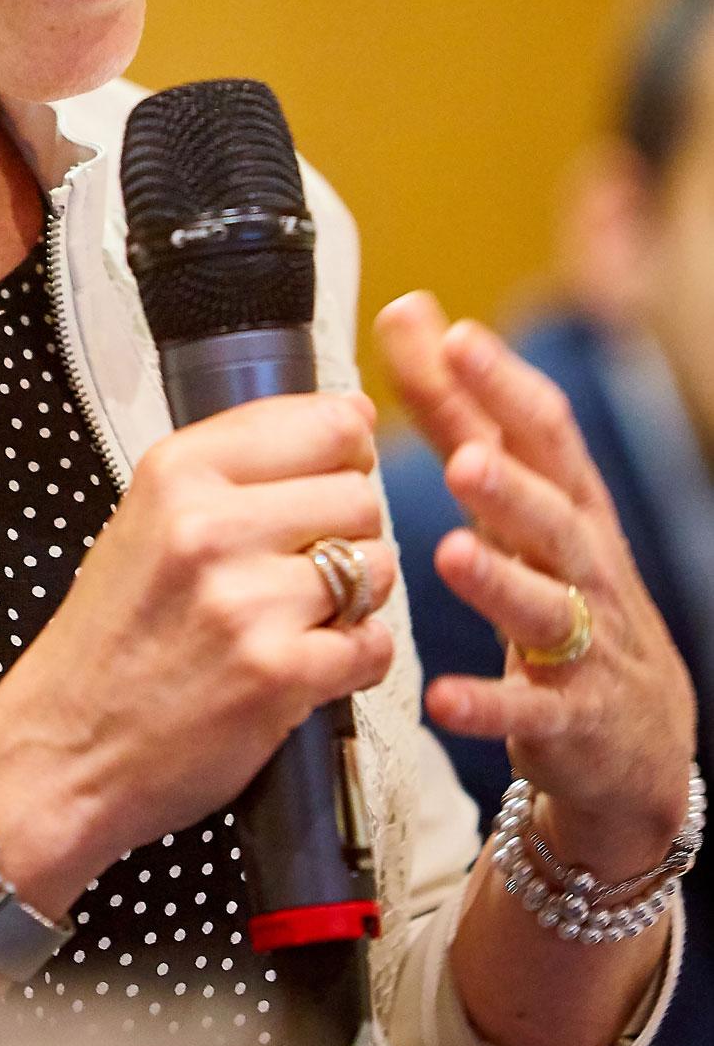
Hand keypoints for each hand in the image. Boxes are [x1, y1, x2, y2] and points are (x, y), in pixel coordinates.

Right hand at [0, 391, 395, 915]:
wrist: (63, 750)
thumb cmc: (109, 638)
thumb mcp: (145, 519)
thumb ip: (235, 469)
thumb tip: (351, 417)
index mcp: (176, 473)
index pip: (320, 421)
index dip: (346, 447)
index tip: (338, 469)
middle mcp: (211, 527)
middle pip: (359, 494)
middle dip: (349, 530)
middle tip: (303, 564)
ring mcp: (247, 603)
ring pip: (377, 567)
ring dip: (357, 597)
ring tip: (301, 617)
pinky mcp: (279, 675)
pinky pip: (374, 644)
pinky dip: (355, 658)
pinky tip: (307, 665)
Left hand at [377, 292, 694, 876]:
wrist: (634, 734)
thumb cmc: (560, 585)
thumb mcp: (517, 495)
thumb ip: (457, 408)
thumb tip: (411, 311)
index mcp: (568, 502)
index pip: (545, 433)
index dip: (504, 386)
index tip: (458, 338)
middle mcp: (583, 565)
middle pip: (554, 516)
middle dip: (513, 484)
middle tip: (465, 457)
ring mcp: (582, 643)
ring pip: (546, 607)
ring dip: (500, 582)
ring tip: (452, 554)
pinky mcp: (567, 720)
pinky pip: (527, 711)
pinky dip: (486, 705)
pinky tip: (443, 698)